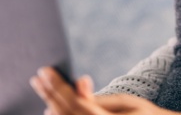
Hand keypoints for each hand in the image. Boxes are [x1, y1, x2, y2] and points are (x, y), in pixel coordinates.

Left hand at [31, 67, 180, 114]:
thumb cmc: (143, 114)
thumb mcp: (125, 102)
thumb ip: (98, 100)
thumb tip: (77, 87)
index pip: (77, 105)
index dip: (58, 88)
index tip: (45, 71)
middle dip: (50, 95)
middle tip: (37, 78)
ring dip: (51, 107)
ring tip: (42, 89)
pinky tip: (50, 108)